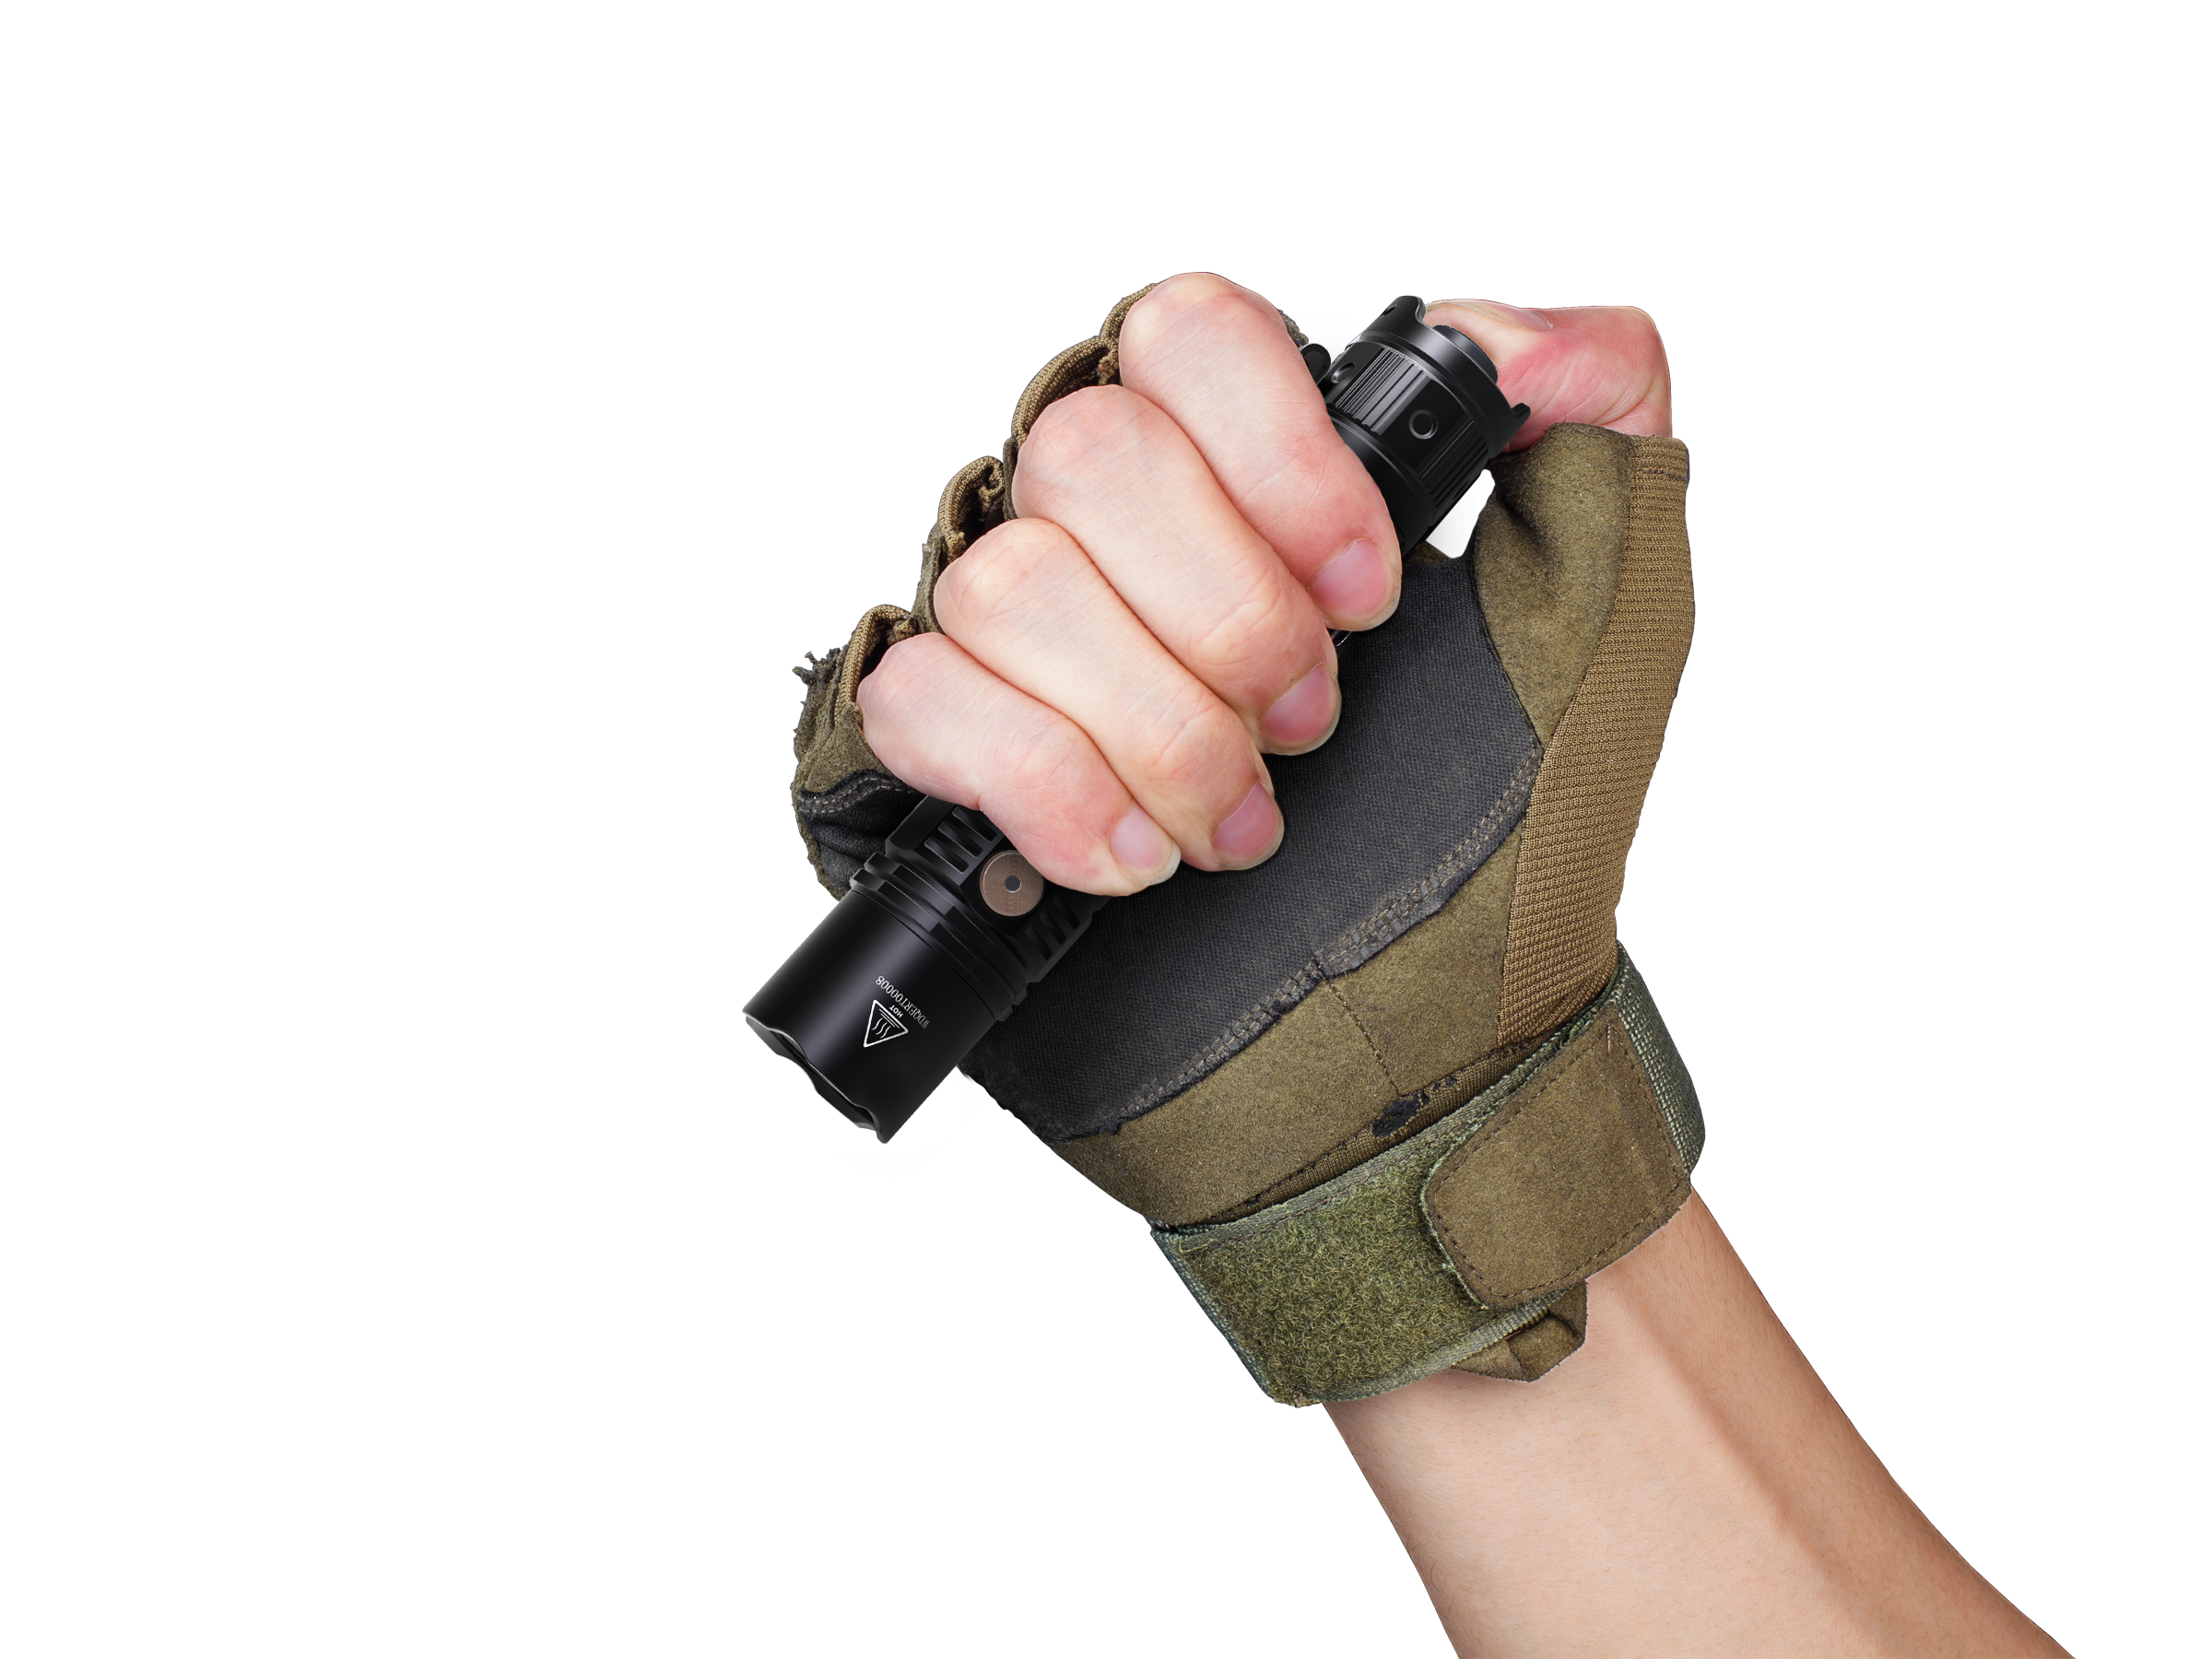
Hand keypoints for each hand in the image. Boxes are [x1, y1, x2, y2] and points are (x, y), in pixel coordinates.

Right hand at [857, 275, 1673, 895]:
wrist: (1419, 1051)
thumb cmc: (1500, 845)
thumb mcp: (1610, 609)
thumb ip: (1604, 414)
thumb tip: (1514, 336)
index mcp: (1255, 476)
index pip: (1189, 339)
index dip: (1277, 461)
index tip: (1368, 592)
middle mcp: (1127, 541)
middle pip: (1088, 453)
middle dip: (1227, 614)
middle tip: (1308, 719)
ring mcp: (1031, 649)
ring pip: (1007, 584)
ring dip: (1154, 724)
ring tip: (1239, 817)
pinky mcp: (959, 766)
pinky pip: (922, 703)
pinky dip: (1046, 785)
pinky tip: (1135, 851)